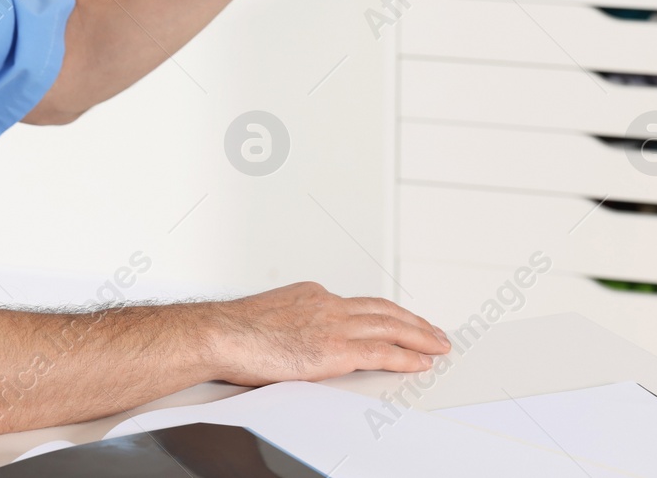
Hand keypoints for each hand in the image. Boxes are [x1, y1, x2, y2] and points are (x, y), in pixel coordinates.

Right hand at [206, 282, 449, 383]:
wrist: (219, 334)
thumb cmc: (231, 331)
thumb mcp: (267, 317)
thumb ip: (290, 324)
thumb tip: (292, 341)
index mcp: (310, 294)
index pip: (357, 304)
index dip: (384, 314)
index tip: (396, 320)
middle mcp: (326, 303)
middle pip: (382, 310)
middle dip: (412, 321)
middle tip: (433, 330)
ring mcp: (332, 325)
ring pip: (390, 326)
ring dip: (419, 336)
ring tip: (438, 344)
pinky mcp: (334, 350)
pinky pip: (381, 352)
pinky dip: (406, 356)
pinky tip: (420, 362)